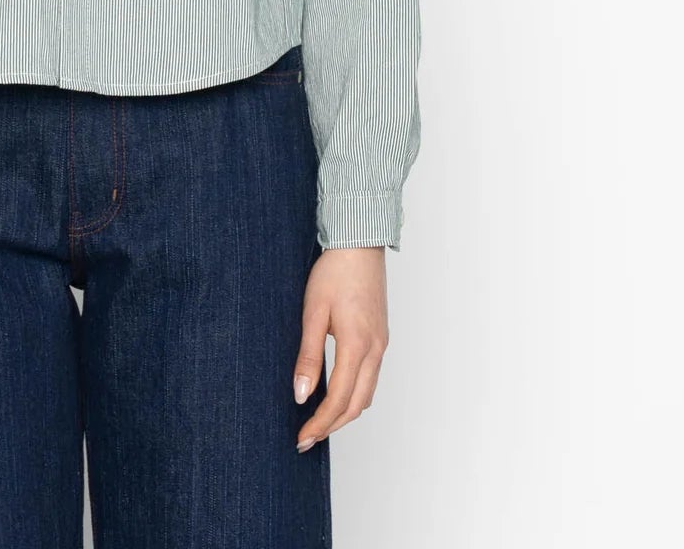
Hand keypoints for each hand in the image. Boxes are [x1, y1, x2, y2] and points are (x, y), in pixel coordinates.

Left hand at [292, 246, 388, 451]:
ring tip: (319, 421)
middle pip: (357, 405)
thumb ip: (309, 356)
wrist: (360, 245)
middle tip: (306, 438)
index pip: (339, 400)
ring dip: (344, 413)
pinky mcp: (381, 337)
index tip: (301, 437)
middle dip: (332, 426)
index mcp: (357, 345)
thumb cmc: (334, 272)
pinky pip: (371, 378)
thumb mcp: (313, 312)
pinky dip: (354, 394)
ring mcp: (381, 344)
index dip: (320, 423)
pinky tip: (337, 393)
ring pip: (367, 394)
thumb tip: (302, 395)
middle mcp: (375, 350)